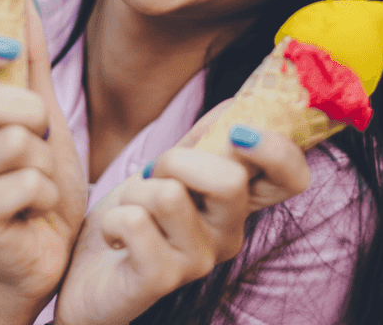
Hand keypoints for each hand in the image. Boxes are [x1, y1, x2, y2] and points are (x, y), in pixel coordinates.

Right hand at [0, 0, 87, 300]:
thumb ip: (30, 59)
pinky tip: (35, 207)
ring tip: (37, 179)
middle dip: (29, 111)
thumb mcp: (42, 110)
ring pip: (14, 141)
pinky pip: (28, 181)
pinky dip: (48, 192)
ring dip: (45, 160)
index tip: (8, 46)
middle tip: (40, 136)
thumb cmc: (39, 177)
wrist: (48, 247)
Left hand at [55, 126, 310, 324]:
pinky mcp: (162, 279)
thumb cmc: (134, 222)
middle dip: (176, 160)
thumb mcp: (171, 173)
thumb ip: (204, 141)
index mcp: (239, 205)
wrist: (89, 278)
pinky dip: (112, 220)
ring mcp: (200, 261)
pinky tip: (115, 239)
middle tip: (153, 177)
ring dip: (136, 192)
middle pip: (231, 179)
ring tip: (131, 211)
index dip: (278, 150)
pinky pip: (134, 221)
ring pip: (171, 195)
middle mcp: (229, 235)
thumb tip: (236, 102)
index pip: (293, 178)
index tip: (238, 134)